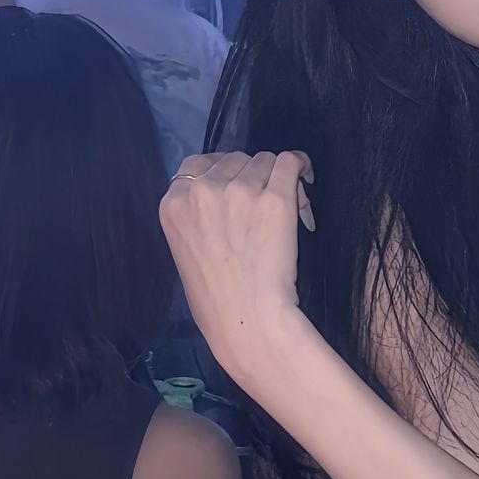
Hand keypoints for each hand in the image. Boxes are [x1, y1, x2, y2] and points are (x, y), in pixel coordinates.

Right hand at [159, 151, 314, 376]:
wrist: (246, 318)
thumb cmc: (216, 298)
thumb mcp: (185, 250)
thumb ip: (196, 215)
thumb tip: (229, 192)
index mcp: (173, 204)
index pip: (198, 164)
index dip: (223, 173)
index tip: (237, 188)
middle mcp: (202, 190)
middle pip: (234, 159)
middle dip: (250, 176)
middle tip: (262, 205)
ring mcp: (238, 191)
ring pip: (263, 160)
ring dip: (274, 176)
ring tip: (283, 206)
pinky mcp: (274, 198)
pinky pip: (289, 162)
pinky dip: (299, 166)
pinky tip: (305, 177)